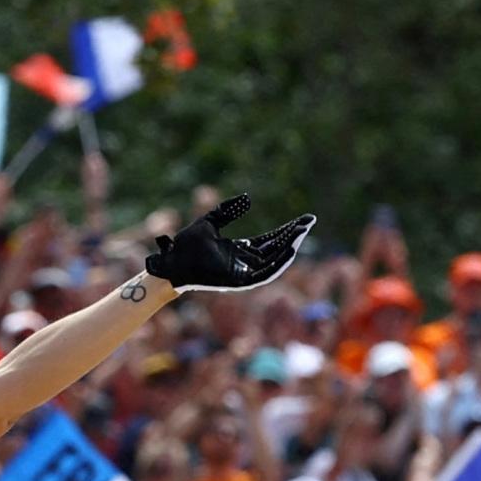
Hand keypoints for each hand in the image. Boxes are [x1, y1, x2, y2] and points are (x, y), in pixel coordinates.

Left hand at [145, 195, 316, 292]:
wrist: (171, 260)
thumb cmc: (185, 245)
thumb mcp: (210, 222)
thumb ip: (227, 211)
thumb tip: (247, 199)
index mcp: (238, 251)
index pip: (269, 241)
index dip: (285, 231)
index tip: (302, 220)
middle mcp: (243, 263)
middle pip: (275, 249)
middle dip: (293, 236)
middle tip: (309, 222)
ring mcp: (242, 273)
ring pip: (273, 261)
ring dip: (289, 247)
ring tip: (303, 232)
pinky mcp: (239, 281)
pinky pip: (264, 273)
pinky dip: (278, 263)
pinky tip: (291, 250)